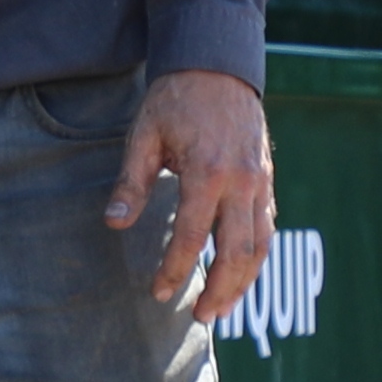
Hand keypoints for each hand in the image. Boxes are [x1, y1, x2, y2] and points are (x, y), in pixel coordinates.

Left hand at [109, 68, 278, 322]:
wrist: (218, 65)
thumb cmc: (175, 100)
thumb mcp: (144, 136)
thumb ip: (131, 183)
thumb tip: (114, 224)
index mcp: (208, 171)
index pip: (192, 235)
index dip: (175, 269)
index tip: (157, 292)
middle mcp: (242, 182)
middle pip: (237, 252)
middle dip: (219, 289)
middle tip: (199, 316)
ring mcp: (261, 182)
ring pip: (261, 246)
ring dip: (243, 282)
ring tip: (221, 308)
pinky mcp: (268, 181)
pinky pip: (267, 228)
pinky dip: (255, 258)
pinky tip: (239, 276)